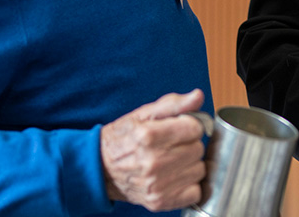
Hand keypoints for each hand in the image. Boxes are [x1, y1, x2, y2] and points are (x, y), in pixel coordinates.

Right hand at [100, 89, 207, 211]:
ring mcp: (157, 184)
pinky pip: (195, 192)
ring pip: (199, 170)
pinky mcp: (160, 201)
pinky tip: (174, 177)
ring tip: (170, 161)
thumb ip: (173, 104)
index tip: (178, 128)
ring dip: (189, 165)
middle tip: (171, 145)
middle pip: (198, 149)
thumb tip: (197, 96)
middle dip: (188, 144)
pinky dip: (189, 185)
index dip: (189, 125)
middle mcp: (153, 162)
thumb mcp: (143, 114)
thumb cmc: (121, 139)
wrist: (99, 169)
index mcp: (148, 136)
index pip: (195, 128)